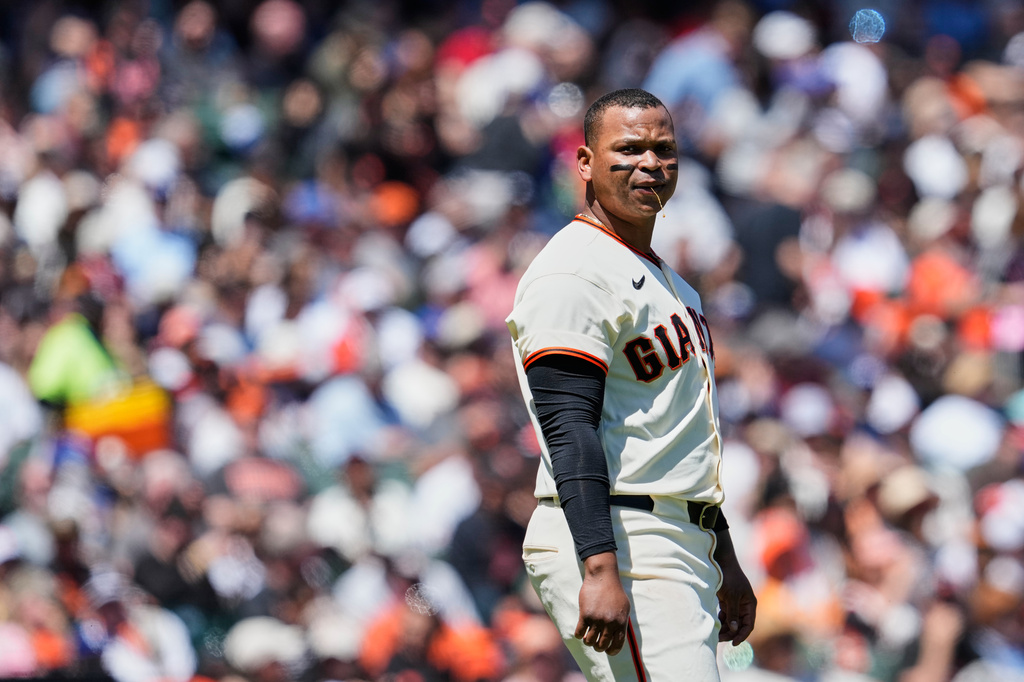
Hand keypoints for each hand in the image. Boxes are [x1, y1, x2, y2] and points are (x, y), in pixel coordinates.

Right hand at [576, 551, 630, 655]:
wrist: (603, 576)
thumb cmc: (614, 591)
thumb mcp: (624, 607)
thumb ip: (622, 623)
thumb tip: (617, 639)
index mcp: (620, 622)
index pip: (617, 645)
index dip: (611, 651)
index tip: (607, 651)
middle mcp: (609, 623)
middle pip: (602, 645)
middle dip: (598, 647)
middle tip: (595, 642)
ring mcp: (597, 619)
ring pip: (589, 641)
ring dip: (588, 642)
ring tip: (588, 637)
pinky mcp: (585, 614)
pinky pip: (579, 633)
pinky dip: (579, 635)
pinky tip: (580, 631)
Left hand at [714, 530, 755, 644]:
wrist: (720, 561)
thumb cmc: (728, 577)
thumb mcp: (731, 596)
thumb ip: (733, 613)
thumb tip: (734, 629)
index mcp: (750, 604)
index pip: (749, 625)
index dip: (742, 635)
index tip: (733, 644)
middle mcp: (744, 605)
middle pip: (740, 625)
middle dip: (731, 633)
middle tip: (719, 639)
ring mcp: (735, 603)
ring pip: (732, 621)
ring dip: (725, 628)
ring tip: (715, 633)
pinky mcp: (727, 601)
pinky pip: (725, 615)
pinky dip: (721, 620)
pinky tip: (714, 623)